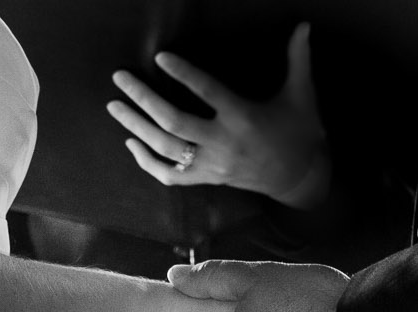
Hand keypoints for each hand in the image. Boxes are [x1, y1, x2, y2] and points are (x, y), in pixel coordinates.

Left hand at [109, 24, 331, 210]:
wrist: (300, 178)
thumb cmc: (300, 131)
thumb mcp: (302, 94)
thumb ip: (298, 58)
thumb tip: (303, 26)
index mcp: (244, 117)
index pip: (208, 92)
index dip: (183, 74)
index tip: (161, 57)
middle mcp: (224, 142)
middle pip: (174, 121)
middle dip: (143, 99)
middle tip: (120, 77)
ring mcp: (212, 165)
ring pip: (165, 148)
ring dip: (136, 127)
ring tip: (114, 106)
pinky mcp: (206, 179)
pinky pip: (169, 175)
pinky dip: (147, 162)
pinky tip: (131, 143)